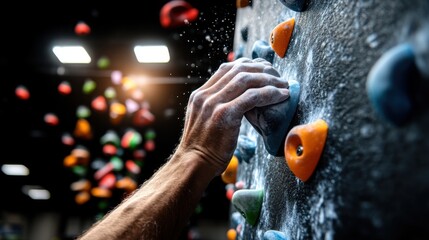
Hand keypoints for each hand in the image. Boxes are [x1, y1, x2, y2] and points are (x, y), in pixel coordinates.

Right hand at [176, 57, 289, 174]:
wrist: (193, 164)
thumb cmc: (203, 149)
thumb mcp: (203, 122)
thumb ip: (214, 109)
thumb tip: (234, 103)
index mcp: (199, 95)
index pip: (226, 69)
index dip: (248, 66)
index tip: (264, 71)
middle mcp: (205, 96)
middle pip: (238, 70)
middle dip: (262, 70)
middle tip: (278, 77)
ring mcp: (213, 104)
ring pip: (246, 80)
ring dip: (269, 81)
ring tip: (284, 86)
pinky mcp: (225, 114)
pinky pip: (252, 97)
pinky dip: (270, 94)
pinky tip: (281, 96)